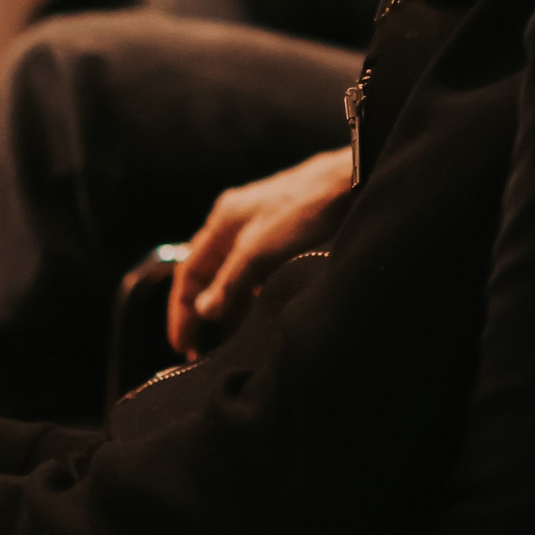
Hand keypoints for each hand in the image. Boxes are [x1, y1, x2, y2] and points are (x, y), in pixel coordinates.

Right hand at [167, 148, 354, 358]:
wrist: (353, 182)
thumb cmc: (304, 209)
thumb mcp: (260, 248)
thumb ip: (230, 281)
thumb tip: (204, 310)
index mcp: (223, 220)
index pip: (188, 271)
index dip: (181, 310)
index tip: (183, 346)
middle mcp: (238, 222)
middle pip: (210, 275)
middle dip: (205, 313)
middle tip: (204, 352)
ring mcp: (264, 228)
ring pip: (237, 275)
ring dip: (231, 307)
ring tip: (232, 343)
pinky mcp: (289, 236)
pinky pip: (261, 274)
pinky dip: (256, 296)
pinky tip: (263, 316)